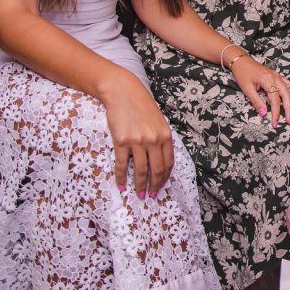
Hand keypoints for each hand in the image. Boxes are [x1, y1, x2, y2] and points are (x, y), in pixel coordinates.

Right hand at [100, 70, 174, 198]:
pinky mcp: (121, 141)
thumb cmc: (141, 106)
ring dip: (140, 185)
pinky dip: (121, 178)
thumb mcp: (158, 121)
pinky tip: (121, 186)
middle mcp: (153, 140)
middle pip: (156, 169)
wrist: (123, 93)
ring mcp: (137, 141)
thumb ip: (160, 139)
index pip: (168, 163)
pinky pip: (122, 165)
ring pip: (141, 170)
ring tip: (138, 195)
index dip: (165, 178)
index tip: (161, 187)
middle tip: (151, 196)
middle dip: (154, 186)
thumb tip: (160, 159)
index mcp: (165, 135)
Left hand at [231, 56, 289, 127]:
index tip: (275, 123)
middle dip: (289, 109)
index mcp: (268, 80)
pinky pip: (289, 85)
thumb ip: (256, 102)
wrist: (242, 61)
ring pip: (289, 90)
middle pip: (286, 95)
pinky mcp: (277, 76)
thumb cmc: (242, 74)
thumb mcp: (247, 89)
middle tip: (289, 121)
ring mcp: (277, 76)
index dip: (276, 112)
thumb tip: (264, 114)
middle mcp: (275, 77)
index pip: (275, 100)